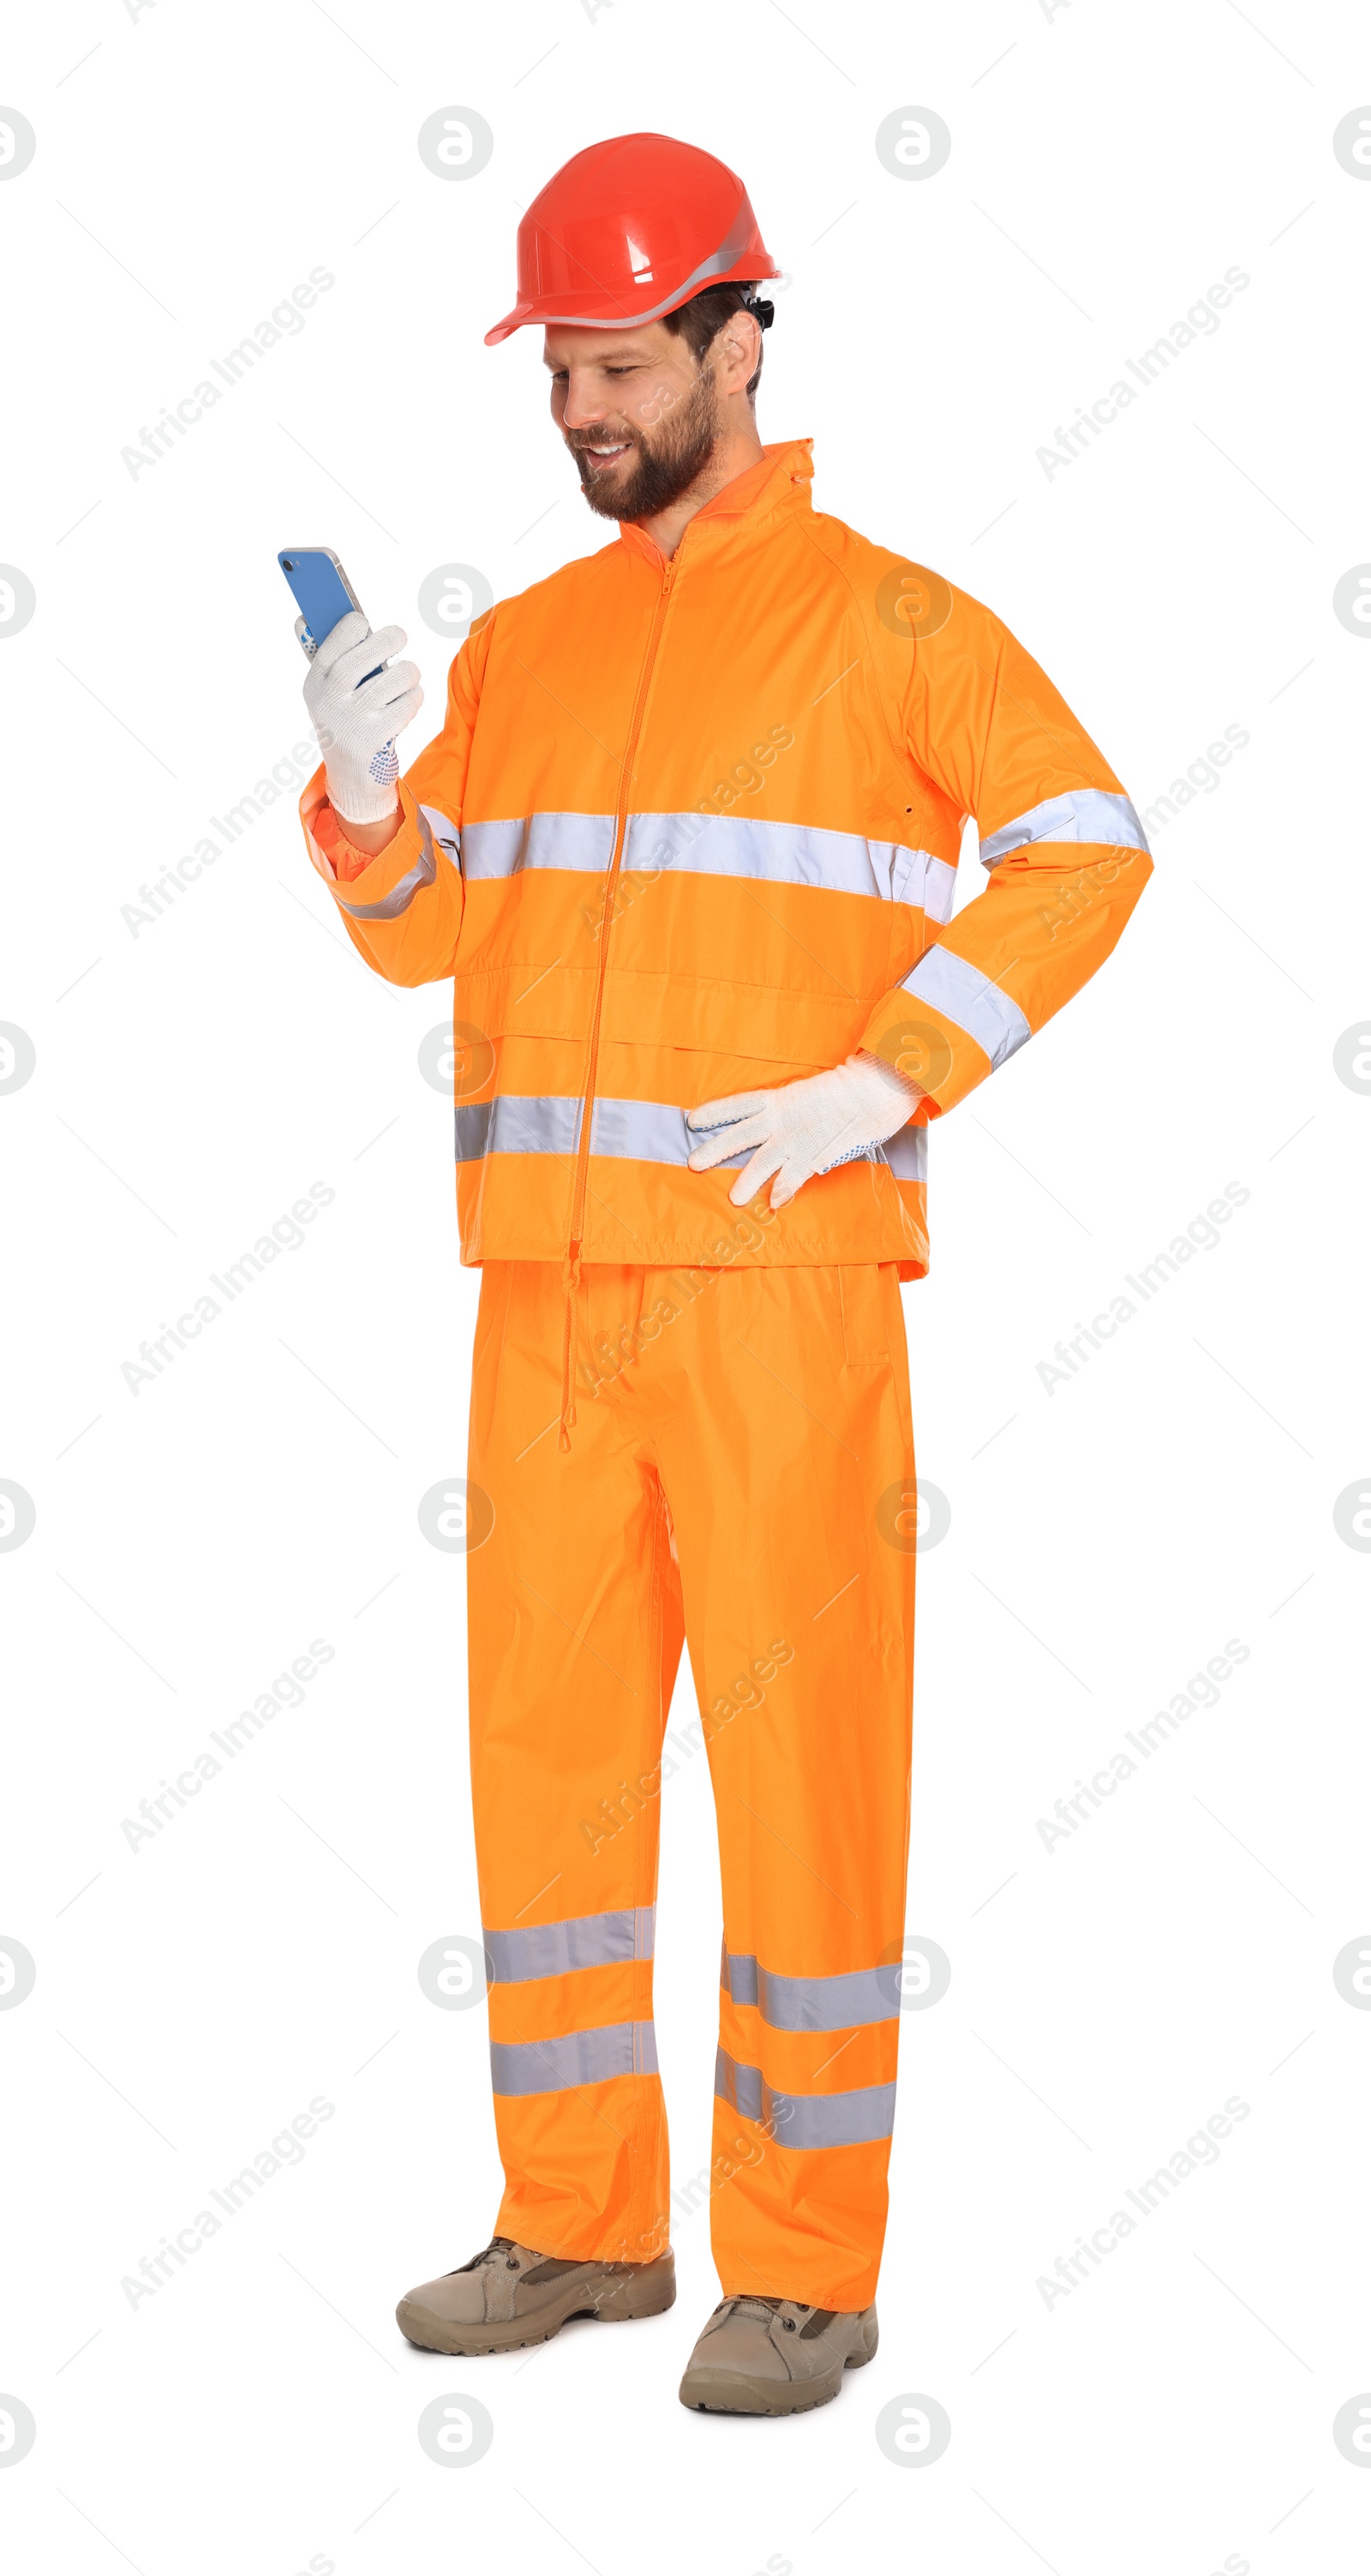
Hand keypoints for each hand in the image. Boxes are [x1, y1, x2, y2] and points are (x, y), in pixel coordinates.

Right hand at [300, 608, 422, 825]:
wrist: (351, 777)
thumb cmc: (344, 722)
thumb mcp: (326, 692)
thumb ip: (325, 656)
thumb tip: (302, 617)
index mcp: (315, 682)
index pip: (335, 640)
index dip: (353, 626)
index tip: (364, 623)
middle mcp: (330, 699)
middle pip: (369, 652)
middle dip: (391, 639)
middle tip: (400, 637)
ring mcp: (354, 719)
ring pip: (398, 676)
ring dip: (409, 673)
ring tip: (406, 679)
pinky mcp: (377, 737)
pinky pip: (410, 701)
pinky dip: (414, 698)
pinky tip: (406, 703)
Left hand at [687, 1053, 922, 1209]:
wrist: (873, 1090)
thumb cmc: (847, 1090)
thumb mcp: (810, 1096)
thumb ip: (793, 1114)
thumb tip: (779, 1128)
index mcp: (779, 1100)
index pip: (739, 1105)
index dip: (716, 1112)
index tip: (692, 1120)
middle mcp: (782, 1119)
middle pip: (740, 1135)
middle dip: (716, 1149)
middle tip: (692, 1163)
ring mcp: (796, 1137)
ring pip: (763, 1160)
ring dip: (747, 1180)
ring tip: (734, 1199)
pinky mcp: (815, 1153)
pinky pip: (795, 1175)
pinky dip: (785, 1188)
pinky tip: (774, 1203)